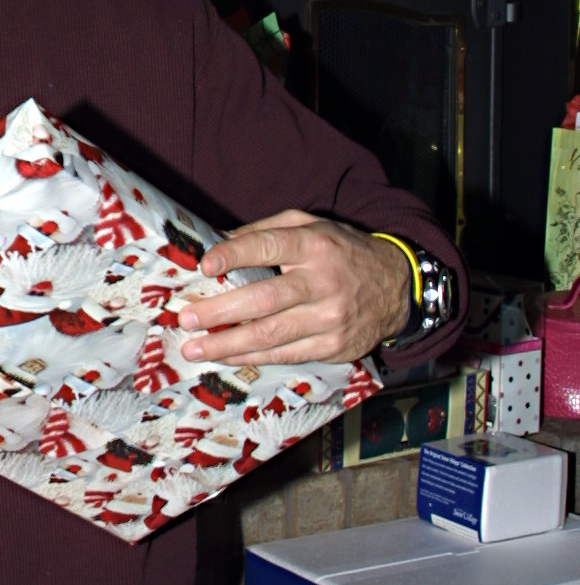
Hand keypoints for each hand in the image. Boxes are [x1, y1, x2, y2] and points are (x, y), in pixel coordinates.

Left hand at [176, 211, 411, 368]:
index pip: (269, 246)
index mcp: (314, 244)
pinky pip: (285, 355)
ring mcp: (330, 319)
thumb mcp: (310, 226)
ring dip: (226, 344)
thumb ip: (264, 231)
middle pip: (264, 299)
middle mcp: (323, 282)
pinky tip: (226, 358)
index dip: (235, 254)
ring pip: (271, 336)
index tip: (204, 264)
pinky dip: (251, 358)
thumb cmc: (341, 252)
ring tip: (194, 348)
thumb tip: (216, 240)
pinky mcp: (334, 347)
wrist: (398, 288)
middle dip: (220, 311)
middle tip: (186, 317)